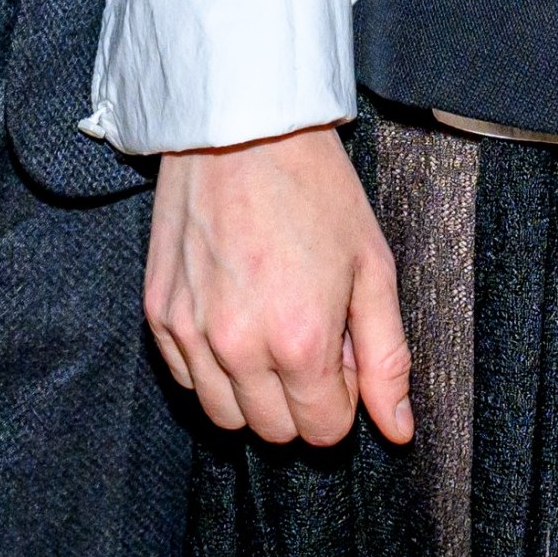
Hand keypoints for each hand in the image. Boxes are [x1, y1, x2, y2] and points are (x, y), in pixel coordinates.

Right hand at [146, 125, 413, 448]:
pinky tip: (234, 317)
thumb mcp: (372, 266)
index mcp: (300, 341)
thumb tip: (398, 430)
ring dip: (254, 391)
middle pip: (274, 431)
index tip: (342, 353)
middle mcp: (239, 348)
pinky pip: (186, 379)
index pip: (322, 430)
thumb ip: (387, 357)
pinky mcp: (159, 312)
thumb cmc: (315, 188)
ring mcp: (191, 332)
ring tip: (270, 329)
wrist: (242, 125)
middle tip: (310, 336)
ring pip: (225, 416)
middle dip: (301, 398)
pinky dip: (212, 366)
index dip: (342, 398)